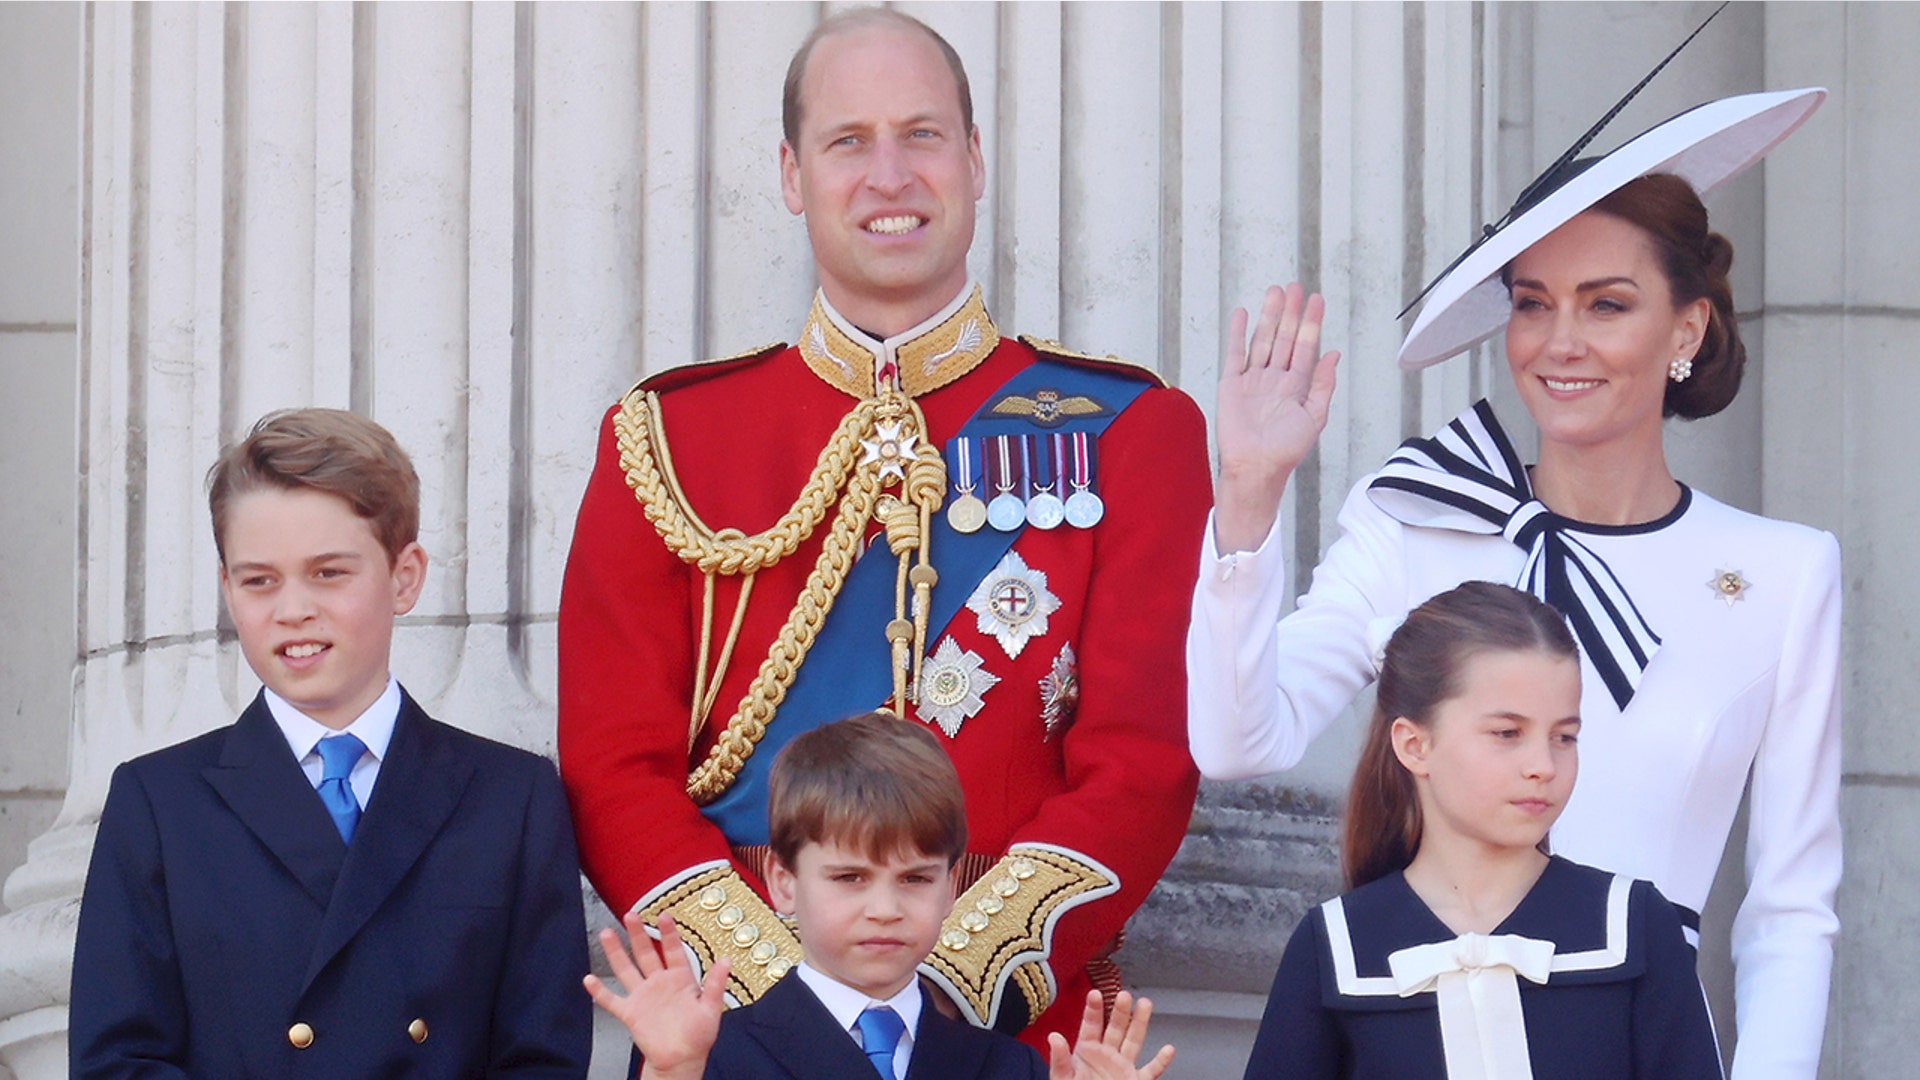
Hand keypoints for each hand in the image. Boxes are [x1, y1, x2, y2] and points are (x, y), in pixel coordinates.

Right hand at [584, 912, 730, 1079]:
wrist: (681, 1060)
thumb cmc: (698, 1036)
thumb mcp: (711, 1008)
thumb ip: (716, 984)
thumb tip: (727, 961)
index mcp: (680, 979)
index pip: (673, 950)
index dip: (668, 933)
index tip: (664, 915)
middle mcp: (659, 983)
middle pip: (645, 953)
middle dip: (637, 934)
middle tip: (630, 915)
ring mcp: (643, 996)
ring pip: (626, 969)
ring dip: (616, 952)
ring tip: (607, 934)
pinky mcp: (631, 1013)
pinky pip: (611, 1000)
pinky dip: (599, 991)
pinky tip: (589, 979)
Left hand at [1046, 990, 1175, 1079]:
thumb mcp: (1062, 1078)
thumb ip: (1060, 1059)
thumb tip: (1053, 1037)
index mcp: (1087, 1051)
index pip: (1091, 1026)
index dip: (1094, 1009)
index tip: (1095, 994)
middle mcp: (1107, 1055)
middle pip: (1116, 1028)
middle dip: (1120, 1011)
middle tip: (1124, 995)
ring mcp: (1122, 1067)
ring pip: (1134, 1041)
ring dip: (1140, 1023)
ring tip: (1145, 1004)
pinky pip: (1151, 1071)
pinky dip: (1160, 1062)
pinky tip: (1168, 1050)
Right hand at [1214, 283, 1340, 553]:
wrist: (1256, 466)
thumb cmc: (1286, 449)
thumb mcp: (1314, 417)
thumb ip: (1323, 385)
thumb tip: (1333, 354)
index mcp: (1297, 386)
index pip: (1306, 347)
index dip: (1312, 323)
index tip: (1316, 299)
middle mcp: (1275, 378)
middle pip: (1285, 337)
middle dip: (1291, 312)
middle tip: (1295, 286)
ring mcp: (1253, 379)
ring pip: (1263, 340)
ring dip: (1269, 316)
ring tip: (1275, 292)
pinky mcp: (1232, 384)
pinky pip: (1235, 354)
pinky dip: (1237, 333)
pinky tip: (1242, 314)